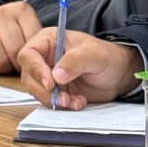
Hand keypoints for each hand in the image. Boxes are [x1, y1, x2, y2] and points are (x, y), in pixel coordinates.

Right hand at [0, 0, 41, 74]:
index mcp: (21, 10)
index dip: (32, 57)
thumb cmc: (8, 32)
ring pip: (0, 61)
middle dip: (16, 64)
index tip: (29, 58)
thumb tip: (51, 65)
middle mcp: (1, 13)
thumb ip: (37, 41)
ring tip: (3, 59)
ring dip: (2, 67)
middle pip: (15, 53)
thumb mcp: (27, 29)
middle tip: (14, 61)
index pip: (32, 43)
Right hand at [18, 28, 137, 108]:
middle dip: (44, 91)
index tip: (50, 83)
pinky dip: (63, 105)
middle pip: (29, 76)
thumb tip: (56, 75)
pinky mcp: (55, 91)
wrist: (118, 74)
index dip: (35, 69)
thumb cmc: (107, 56)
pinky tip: (78, 102)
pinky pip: (49, 101)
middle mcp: (44, 58)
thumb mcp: (94, 54)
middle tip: (63, 98)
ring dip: (54, 100)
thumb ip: (76, 60)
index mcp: (49, 41)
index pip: (29, 54)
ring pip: (37, 91)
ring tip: (74, 101)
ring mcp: (48, 75)